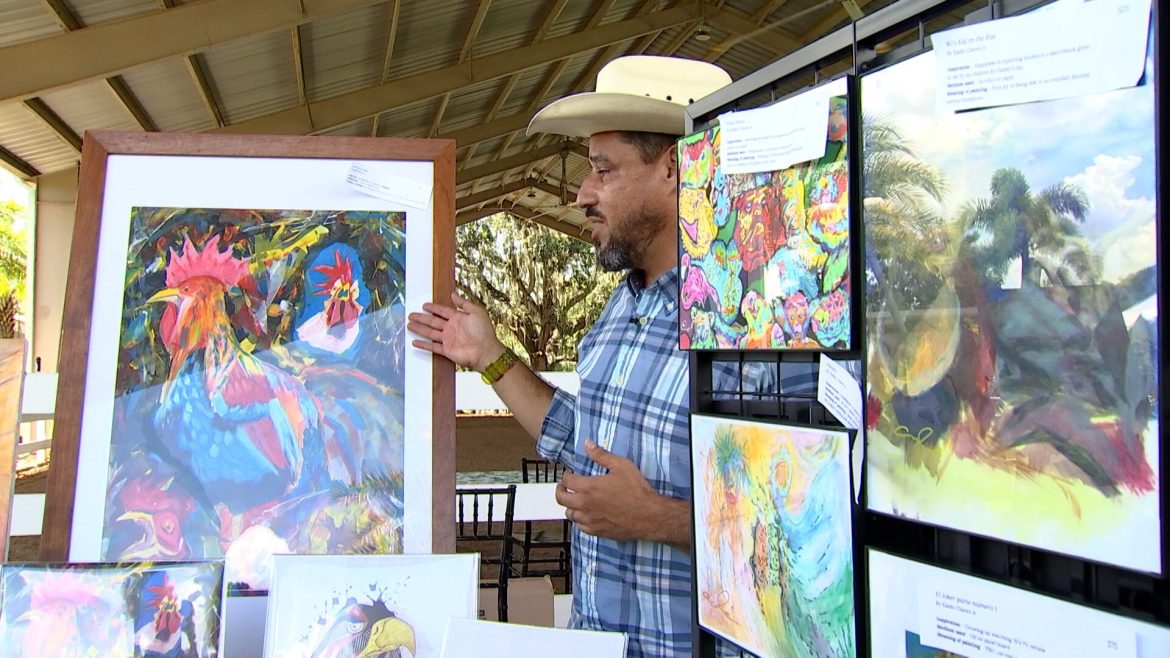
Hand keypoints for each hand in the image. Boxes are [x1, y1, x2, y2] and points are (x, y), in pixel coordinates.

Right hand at [407, 293, 504, 371]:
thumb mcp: (476, 311)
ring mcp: (448, 339)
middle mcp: (452, 328)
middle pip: (433, 321)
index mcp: (458, 318)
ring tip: (410, 325)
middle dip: (422, 318)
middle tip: (411, 314)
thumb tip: (453, 294)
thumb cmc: (484, 331)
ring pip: (430, 332)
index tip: (424, 305)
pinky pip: (432, 347)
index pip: (442, 311)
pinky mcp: (447, 350)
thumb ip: (463, 303)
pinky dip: (424, 345)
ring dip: (420, 329)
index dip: (433, 308)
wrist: (485, 351)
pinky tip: (415, 342)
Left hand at [556, 440, 670, 542]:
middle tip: (563, 487)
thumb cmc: (636, 491)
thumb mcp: (621, 466)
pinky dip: (579, 520)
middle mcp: (585, 504)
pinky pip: (580, 526)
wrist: (648, 515)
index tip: (569, 474)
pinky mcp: (596, 531)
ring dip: (570, 506)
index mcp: (588, 487)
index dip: (566, 475)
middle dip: (560, 490)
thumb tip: (587, 444)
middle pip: (561, 498)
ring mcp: (589, 519)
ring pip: (569, 514)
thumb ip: (602, 455)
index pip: (567, 481)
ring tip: (574, 501)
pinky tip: (584, 515)